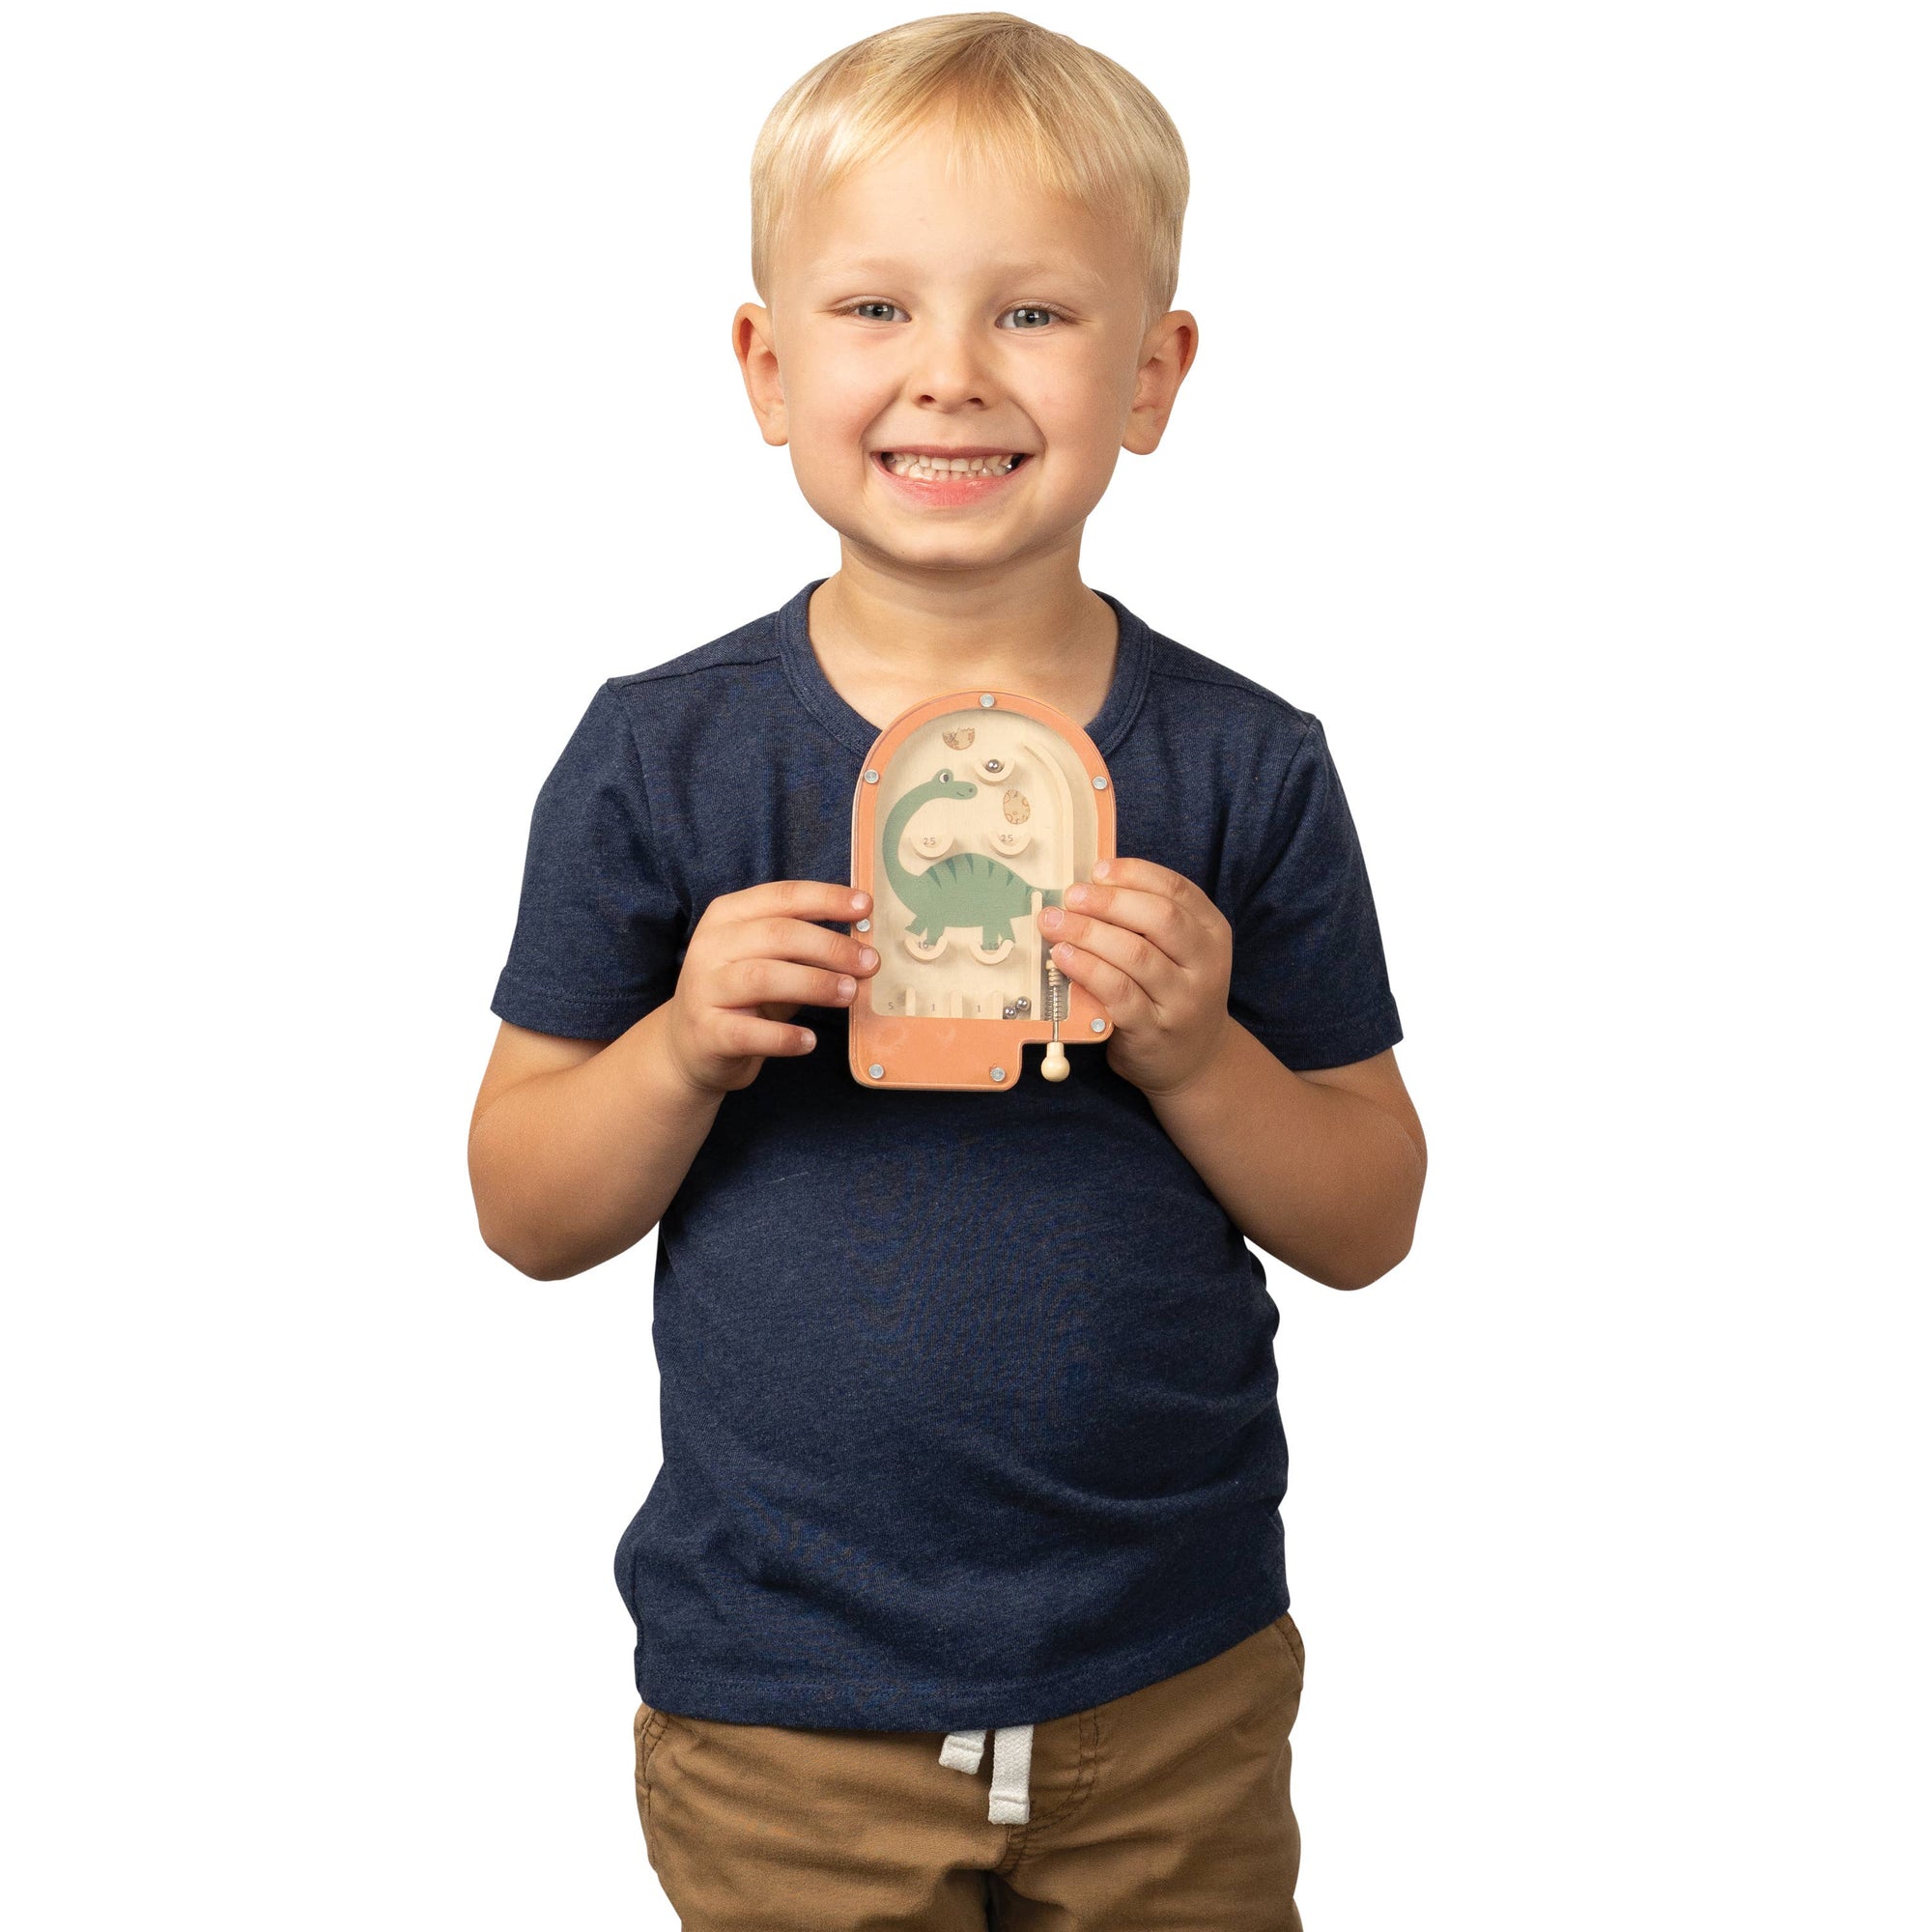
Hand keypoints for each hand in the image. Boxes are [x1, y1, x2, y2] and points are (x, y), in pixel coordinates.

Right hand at [663, 880, 880, 1094]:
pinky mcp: (707, 1032)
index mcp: (728, 915)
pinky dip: (784, 1037)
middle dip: (830, 946)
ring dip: (814, 984)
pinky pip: (750, 1032)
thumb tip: (861, 942)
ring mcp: (705, 989)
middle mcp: (711, 946)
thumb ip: (804, 945)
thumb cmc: (741, 994)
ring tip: (849, 994)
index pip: (783, 896)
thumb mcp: (768, 959)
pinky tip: (809, 1041)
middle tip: (869, 962)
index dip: (827, 899)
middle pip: (778, 934)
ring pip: (764, 977)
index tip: (866, 907)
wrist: (689, 1045)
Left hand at [1038, 856, 1234, 1097]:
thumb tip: (1090, 884)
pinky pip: (1117, 992)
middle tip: (1071, 895)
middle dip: (1109, 901)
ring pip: (1135, 955)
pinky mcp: (1153, 1030)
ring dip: (1088, 933)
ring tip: (1054, 922)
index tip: (1097, 870)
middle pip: (1159, 918)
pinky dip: (1087, 970)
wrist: (1194, 1062)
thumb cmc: (1173, 994)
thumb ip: (1148, 921)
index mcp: (1212, 933)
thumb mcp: (1179, 953)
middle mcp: (1205, 965)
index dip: (1134, 874)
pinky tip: (1064, 957)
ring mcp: (1182, 1000)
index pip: (1177, 890)